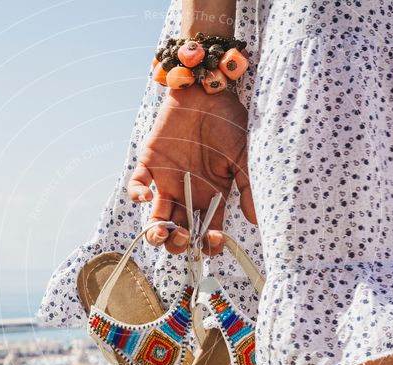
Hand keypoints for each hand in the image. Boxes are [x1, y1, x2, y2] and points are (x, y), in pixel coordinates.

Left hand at [127, 84, 254, 254]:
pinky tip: (146, 196)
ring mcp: (168, 181)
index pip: (208, 232)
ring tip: (160, 232)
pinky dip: (137, 194)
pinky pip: (137, 185)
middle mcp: (189, 194)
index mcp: (213, 196)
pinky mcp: (150, 163)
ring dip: (155, 232)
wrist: (208, 91)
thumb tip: (255, 220)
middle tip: (183, 237)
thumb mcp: (245, 156)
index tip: (210, 244)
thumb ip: (248, 187)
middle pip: (179, 232)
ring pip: (156, 218)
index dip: (208, 244)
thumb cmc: (230, 122)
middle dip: (178, 243)